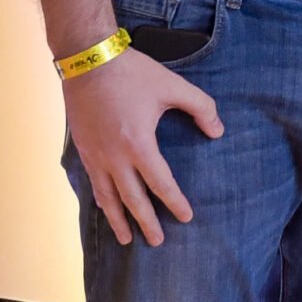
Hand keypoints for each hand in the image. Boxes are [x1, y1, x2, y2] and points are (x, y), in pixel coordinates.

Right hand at [63, 46, 223, 246]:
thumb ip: (201, 108)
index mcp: (139, 144)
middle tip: (157, 241)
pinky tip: (107, 208)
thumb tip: (218, 132)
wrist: (88, 60)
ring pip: (108, 198)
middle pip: (133, 199)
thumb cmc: (133, 73)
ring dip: (118, 220)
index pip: (161, 183)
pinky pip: (93, 184)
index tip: (185, 217)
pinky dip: (102, 201)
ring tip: (126, 239)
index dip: (174, 202)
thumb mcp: (173, 86)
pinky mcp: (84, 150)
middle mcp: (115, 157)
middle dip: (146, 222)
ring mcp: (96, 156)